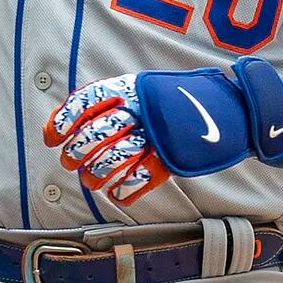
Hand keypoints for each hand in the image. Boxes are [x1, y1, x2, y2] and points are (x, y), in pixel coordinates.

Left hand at [44, 60, 282, 204]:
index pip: (89, 100)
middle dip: (78, 150)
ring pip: (117, 156)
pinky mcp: (173, 156)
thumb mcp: (142, 92)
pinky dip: (127, 189)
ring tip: (92, 180)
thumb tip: (56, 128)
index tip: (52, 137)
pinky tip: (118, 195)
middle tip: (71, 162)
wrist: (230, 108)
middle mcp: (143, 107)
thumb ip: (108, 104)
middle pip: (99, 130)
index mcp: (131, 86)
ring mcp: (159, 132)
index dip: (65, 118)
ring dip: (98, 173)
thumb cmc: (174, 104)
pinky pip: (144, 176)